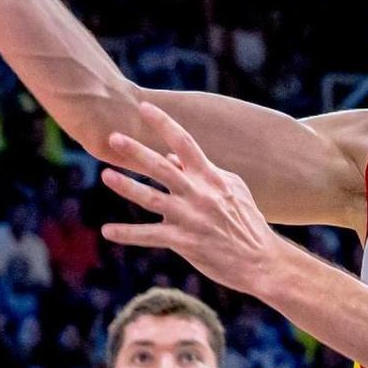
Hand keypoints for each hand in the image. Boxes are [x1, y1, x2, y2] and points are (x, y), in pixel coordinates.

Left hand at [101, 102, 280, 292]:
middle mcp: (198, 193)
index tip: (143, 107)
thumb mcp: (232, 189)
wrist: (261, 260)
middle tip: (113, 138)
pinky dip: (128, 234)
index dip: (163, 123)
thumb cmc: (247, 222)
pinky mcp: (184, 242)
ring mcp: (189, 218)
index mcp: (210, 177)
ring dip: (127, 186)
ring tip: (107, 175)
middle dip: (136, 151)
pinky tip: (107, 231)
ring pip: (151, 198)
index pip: (184, 142)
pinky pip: (150, 236)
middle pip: (161, 167)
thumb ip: (204, 171)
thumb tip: (171, 158)